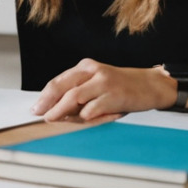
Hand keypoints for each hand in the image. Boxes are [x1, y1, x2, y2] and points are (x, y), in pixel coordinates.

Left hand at [33, 58, 175, 121]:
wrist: (151, 85)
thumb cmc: (122, 87)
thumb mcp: (97, 83)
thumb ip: (79, 92)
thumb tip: (55, 108)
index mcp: (85, 67)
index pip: (58, 81)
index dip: (45, 96)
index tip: (36, 107)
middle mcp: (93, 71)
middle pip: (62, 87)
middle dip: (47, 103)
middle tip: (40, 114)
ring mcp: (104, 83)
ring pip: (73, 98)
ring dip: (61, 111)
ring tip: (53, 119)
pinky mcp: (114, 95)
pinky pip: (92, 109)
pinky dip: (85, 117)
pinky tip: (84, 120)